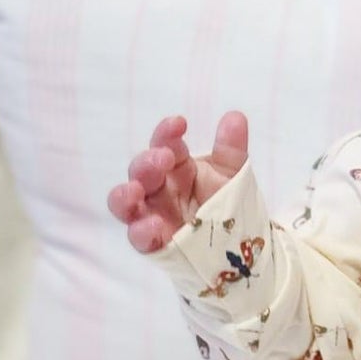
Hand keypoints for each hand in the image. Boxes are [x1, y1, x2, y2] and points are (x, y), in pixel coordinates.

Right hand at [107, 112, 249, 253]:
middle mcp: (158, 188)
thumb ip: (231, 148)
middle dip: (147, 162)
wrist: (236, 243)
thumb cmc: (226, 202)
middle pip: (140, 171)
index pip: (164, 143)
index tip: (179, 124)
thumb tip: (236, 117)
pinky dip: (141, 231)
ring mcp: (152, 215)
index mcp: (176, 165)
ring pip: (125, 203)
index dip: (167, 133)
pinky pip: (139, 238)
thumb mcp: (232, 174)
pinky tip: (153, 226)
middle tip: (163, 158)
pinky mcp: (153, 243)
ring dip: (125, 195)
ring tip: (135, 191)